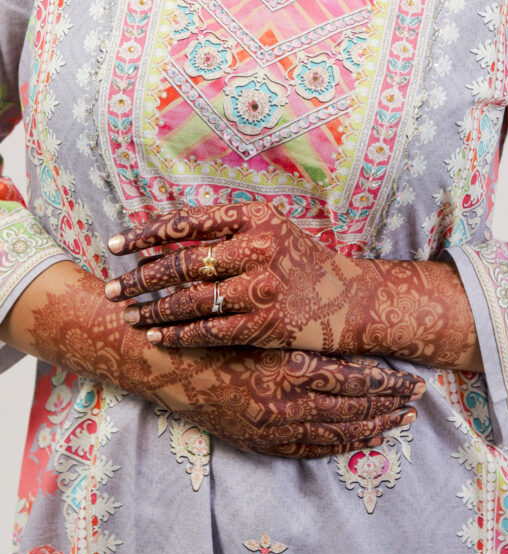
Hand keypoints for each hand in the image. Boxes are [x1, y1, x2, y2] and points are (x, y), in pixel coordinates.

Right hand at [3, 262, 424, 457]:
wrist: (162, 360)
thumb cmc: (212, 328)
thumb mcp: (258, 316)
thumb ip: (295, 322)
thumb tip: (340, 319)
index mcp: (288, 365)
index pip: (352, 379)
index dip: (385, 381)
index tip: (413, 381)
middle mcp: (285, 400)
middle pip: (349, 408)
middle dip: (386, 406)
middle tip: (418, 404)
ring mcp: (271, 425)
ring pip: (331, 430)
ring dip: (366, 427)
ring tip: (396, 424)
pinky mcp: (256, 438)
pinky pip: (305, 448)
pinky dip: (332, 444)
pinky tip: (353, 441)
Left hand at [106, 202, 478, 368]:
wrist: (349, 300)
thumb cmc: (301, 262)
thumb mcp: (270, 230)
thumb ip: (225, 230)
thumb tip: (163, 240)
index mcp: (255, 217)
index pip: (188, 222)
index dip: (146, 234)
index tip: (116, 245)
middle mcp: (258, 248)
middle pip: (183, 263)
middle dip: (140, 277)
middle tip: (113, 287)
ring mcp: (262, 287)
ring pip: (191, 300)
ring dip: (154, 309)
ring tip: (128, 313)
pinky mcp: (265, 323)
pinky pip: (209, 331)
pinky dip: (179, 335)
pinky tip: (157, 337)